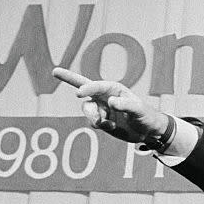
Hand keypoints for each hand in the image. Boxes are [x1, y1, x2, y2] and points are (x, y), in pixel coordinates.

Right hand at [52, 67, 166, 143]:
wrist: (148, 132)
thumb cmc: (146, 116)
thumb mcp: (139, 110)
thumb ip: (126, 105)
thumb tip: (111, 102)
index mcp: (114, 89)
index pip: (97, 86)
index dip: (88, 88)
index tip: (80, 93)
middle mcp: (105, 96)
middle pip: (83, 88)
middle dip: (68, 78)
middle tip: (55, 71)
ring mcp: (101, 108)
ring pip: (86, 109)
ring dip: (92, 117)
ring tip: (106, 123)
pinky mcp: (101, 120)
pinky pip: (92, 122)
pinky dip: (99, 125)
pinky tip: (111, 126)